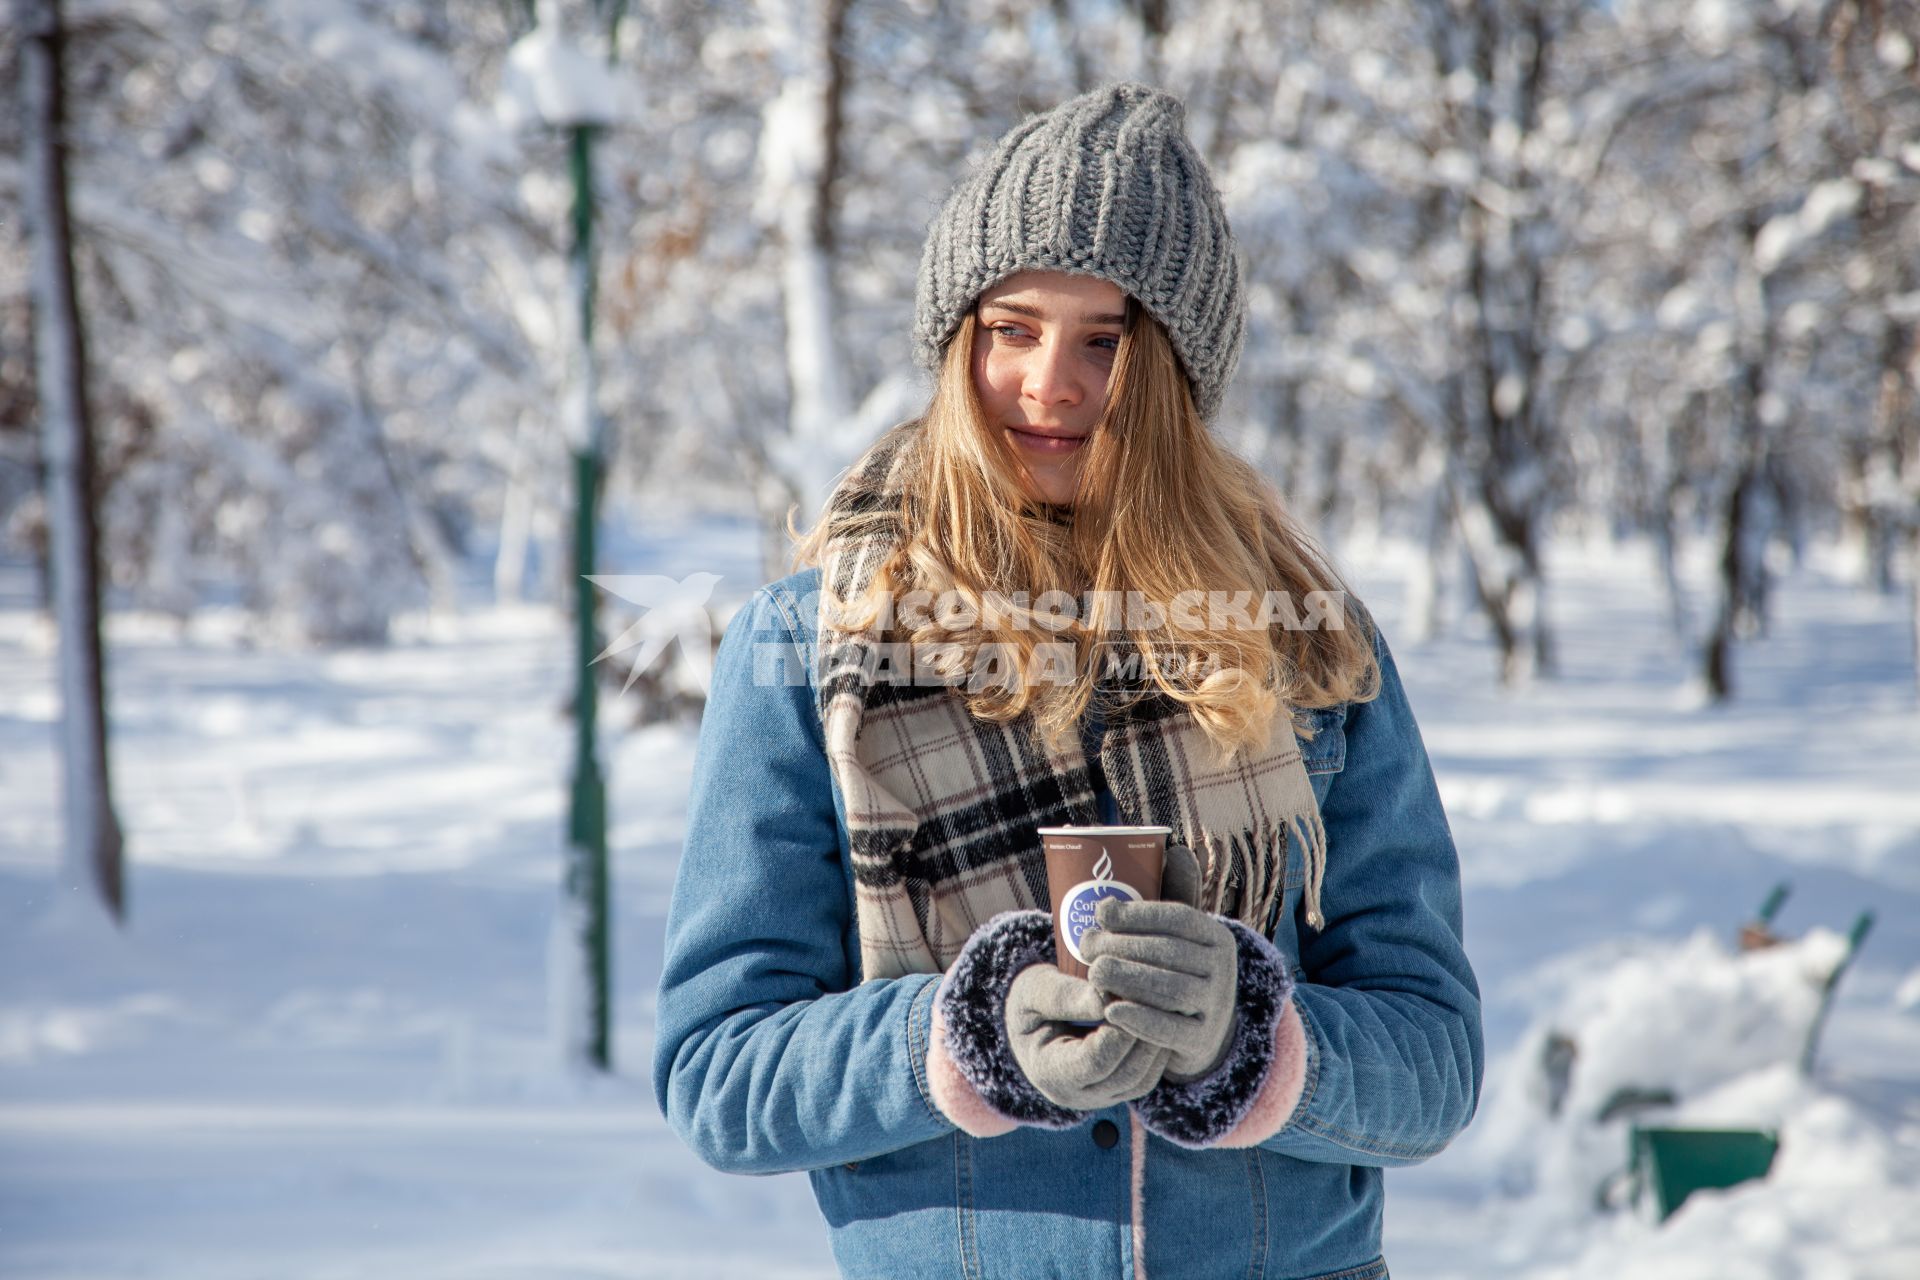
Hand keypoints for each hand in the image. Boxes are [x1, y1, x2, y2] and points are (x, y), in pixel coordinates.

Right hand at [1006, 964, 1171, 1108]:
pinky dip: (1156, 1052)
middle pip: (1125, 1075)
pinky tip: (1160, 1022)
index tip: (1134, 994)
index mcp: (1049, 1072)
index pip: (1096, 1060)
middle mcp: (1074, 1095)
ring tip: (1164, 1009)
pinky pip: (1144, 1077)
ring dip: (1156, 1046)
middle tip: (1161, 1000)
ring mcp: (1096, 1097)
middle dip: (1145, 1036)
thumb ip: (1066, 995)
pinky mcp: (1114, 1091)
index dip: (1121, 1030)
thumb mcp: (1035, 988)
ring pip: (1140, 1080)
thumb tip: (1106, 999)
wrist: (1029, 1018)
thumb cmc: (1029, 998)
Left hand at [1083, 849, 1238, 1080]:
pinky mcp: (1202, 1041)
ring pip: (1171, 989)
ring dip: (1128, 979)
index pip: (1179, 918)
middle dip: (1124, 946)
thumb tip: (1173, 848)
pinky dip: (1140, 1020)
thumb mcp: (1179, 936)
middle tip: (1086, 945)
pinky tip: (1111, 1012)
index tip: (1101, 911)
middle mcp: (1223, 970)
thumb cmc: (1175, 970)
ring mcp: (1216, 1007)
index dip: (1139, 913)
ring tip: (1094, 973)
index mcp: (1216, 936)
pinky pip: (1170, 1030)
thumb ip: (1171, 896)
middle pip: (1170, 953)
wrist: (1199, 1031)